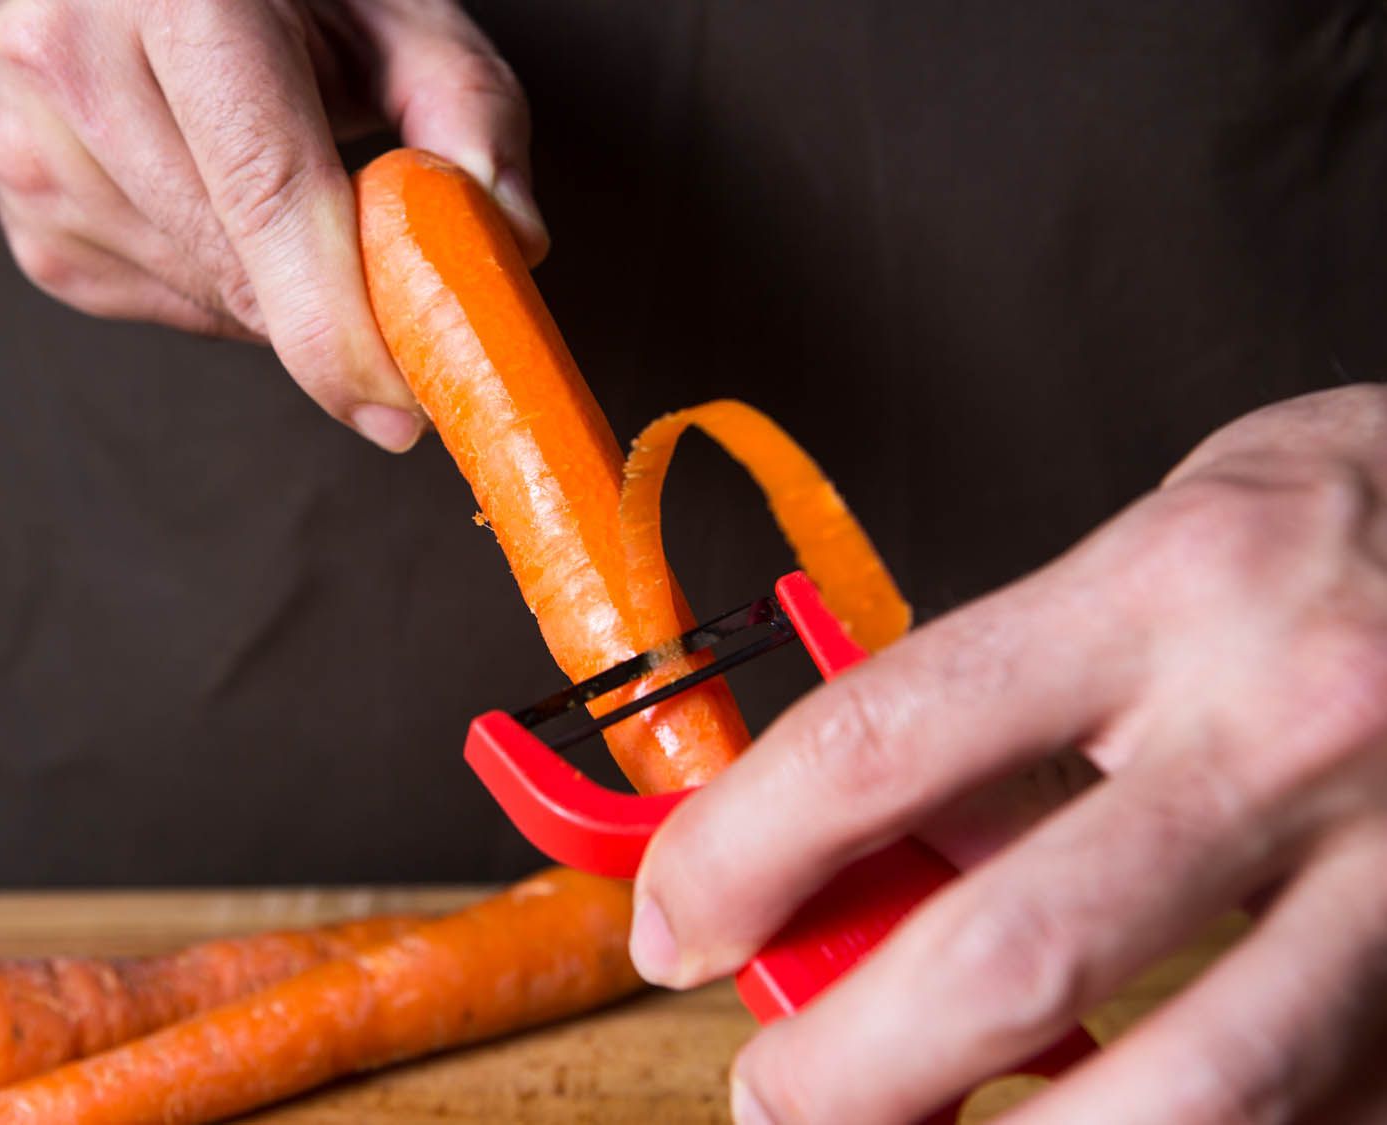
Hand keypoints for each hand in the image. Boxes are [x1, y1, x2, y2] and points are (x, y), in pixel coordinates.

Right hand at [0, 0, 546, 451]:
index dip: (342, 321)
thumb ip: (470, 115)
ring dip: (284, 298)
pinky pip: (172, 310)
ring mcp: (34, 151)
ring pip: (209, 304)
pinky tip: (231, 215)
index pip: (269, 194)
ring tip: (294, 200)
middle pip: (239, 270)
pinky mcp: (34, 226)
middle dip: (337, 322)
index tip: (404, 404)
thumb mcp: (396, 16)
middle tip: (400, 302)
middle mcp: (75, 63)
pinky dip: (230, 293)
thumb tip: (510, 241)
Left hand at [631, 384, 1386, 1122]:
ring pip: (1193, 1085)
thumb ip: (1015, 698)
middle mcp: (1288, 721)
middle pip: (1019, 953)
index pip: (887, 737)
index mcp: (1168, 586)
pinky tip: (1113, 1115)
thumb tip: (865, 854)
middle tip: (775, 1100)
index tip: (677, 922)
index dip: (743, 851)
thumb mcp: (1156, 554)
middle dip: (851, 1068)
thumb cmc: (1340, 525)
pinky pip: (1315, 1105)